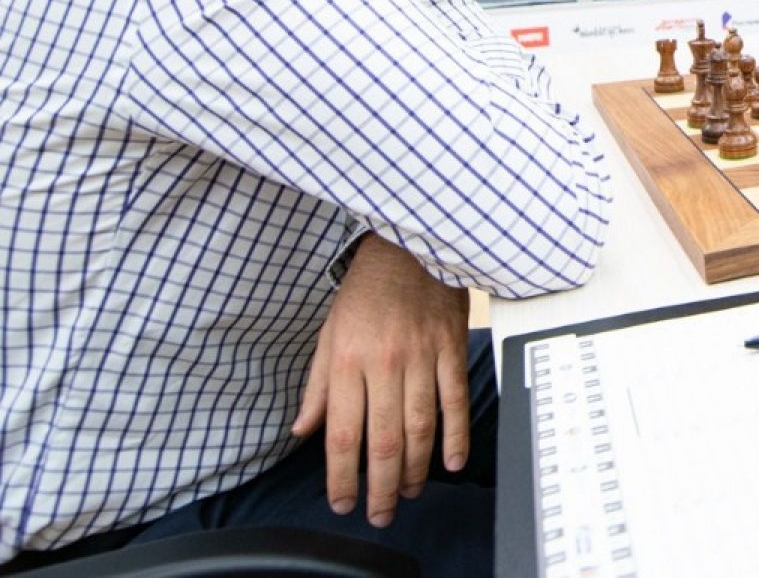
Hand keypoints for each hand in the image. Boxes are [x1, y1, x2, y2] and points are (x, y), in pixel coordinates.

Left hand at [292, 234, 470, 527]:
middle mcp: (384, 364)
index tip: (342, 501)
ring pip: (421, 427)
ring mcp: (422, 357)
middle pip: (384, 441)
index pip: (343, 434)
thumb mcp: (329, 334)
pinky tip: (450, 461)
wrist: (410, 244)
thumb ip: (317, 386)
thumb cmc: (367, 289)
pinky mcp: (450, 348)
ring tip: (410, 492)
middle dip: (382, 486)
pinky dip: (455, 434)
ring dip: (417, 469)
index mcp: (348, 362)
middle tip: (381, 513)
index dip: (342, 476)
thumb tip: (303, 429)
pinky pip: (454, 399)